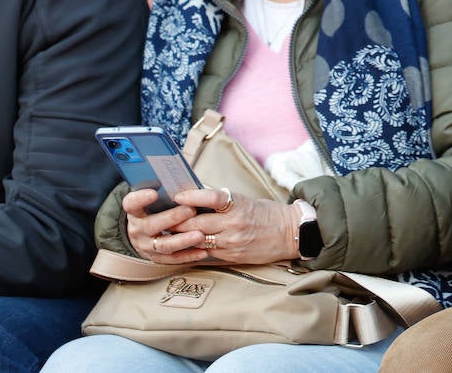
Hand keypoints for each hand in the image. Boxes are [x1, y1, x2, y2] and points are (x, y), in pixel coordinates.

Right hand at [123, 188, 210, 264]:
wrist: (146, 234)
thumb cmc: (158, 210)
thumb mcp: (157, 200)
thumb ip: (168, 192)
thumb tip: (186, 182)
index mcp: (135, 211)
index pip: (131, 204)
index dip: (140, 198)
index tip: (154, 193)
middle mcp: (137, 229)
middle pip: (151, 225)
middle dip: (172, 218)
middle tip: (190, 210)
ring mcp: (146, 245)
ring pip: (163, 245)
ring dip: (183, 240)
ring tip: (199, 235)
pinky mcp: (156, 258)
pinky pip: (173, 259)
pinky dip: (188, 255)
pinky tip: (202, 251)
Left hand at [169, 189, 301, 264]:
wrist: (289, 233)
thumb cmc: (267, 214)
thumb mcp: (246, 201)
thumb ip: (222, 202)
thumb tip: (195, 198)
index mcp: (238, 205)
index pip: (211, 197)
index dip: (191, 196)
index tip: (177, 195)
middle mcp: (233, 224)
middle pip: (196, 223)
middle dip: (177, 221)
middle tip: (162, 217)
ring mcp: (231, 242)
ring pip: (197, 239)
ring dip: (181, 236)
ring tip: (167, 232)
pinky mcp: (231, 256)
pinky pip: (206, 251)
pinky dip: (194, 247)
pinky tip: (184, 245)